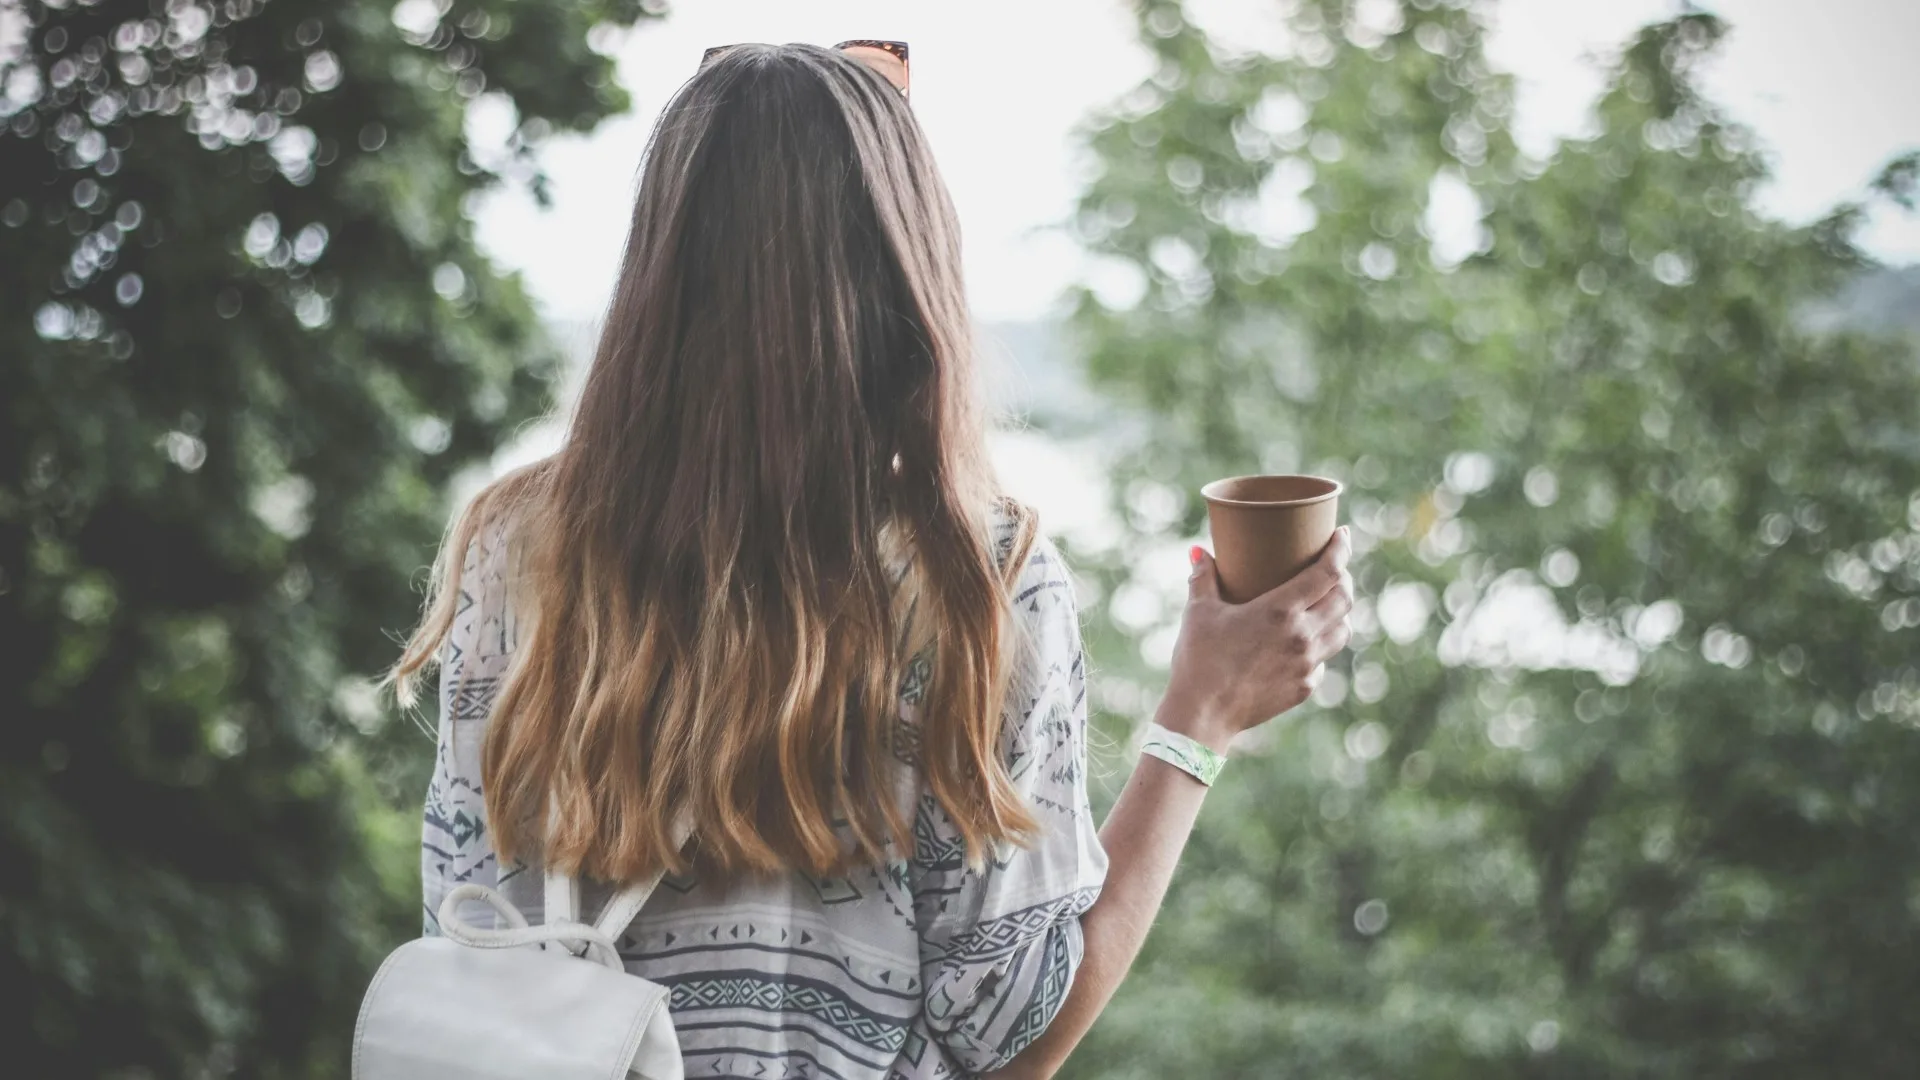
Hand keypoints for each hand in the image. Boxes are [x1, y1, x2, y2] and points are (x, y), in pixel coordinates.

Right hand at [1158, 527, 1354, 751]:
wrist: (1202, 714)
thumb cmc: (1198, 659)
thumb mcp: (1198, 612)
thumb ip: (1203, 578)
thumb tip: (1198, 552)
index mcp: (1281, 610)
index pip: (1328, 572)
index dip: (1341, 549)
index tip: (1343, 535)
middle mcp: (1302, 636)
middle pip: (1343, 599)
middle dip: (1343, 577)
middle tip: (1333, 567)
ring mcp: (1307, 665)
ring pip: (1342, 630)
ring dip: (1340, 612)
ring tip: (1327, 602)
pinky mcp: (1304, 688)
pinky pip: (1323, 660)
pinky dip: (1320, 646)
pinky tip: (1305, 642)